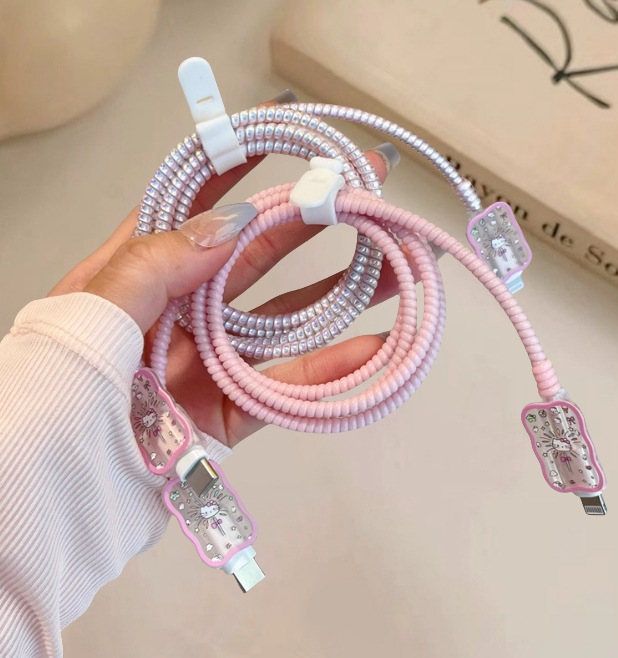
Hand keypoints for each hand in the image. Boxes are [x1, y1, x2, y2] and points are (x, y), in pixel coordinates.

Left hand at [49, 130, 399, 447]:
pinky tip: (371, 346)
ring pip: (282, 318)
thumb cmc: (48, 397)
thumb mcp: (90, 314)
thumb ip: (155, 264)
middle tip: (358, 192)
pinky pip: (286, 386)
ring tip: (386, 265)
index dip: (236, 163)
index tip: (282, 130)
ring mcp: (208, 359)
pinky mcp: (229, 411)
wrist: (48, 496)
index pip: (192, 202)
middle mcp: (179, 309)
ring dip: (336, 293)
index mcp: (135, 273)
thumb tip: (228, 222)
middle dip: (306, 219)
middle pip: (253, 254)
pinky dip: (330, 370)